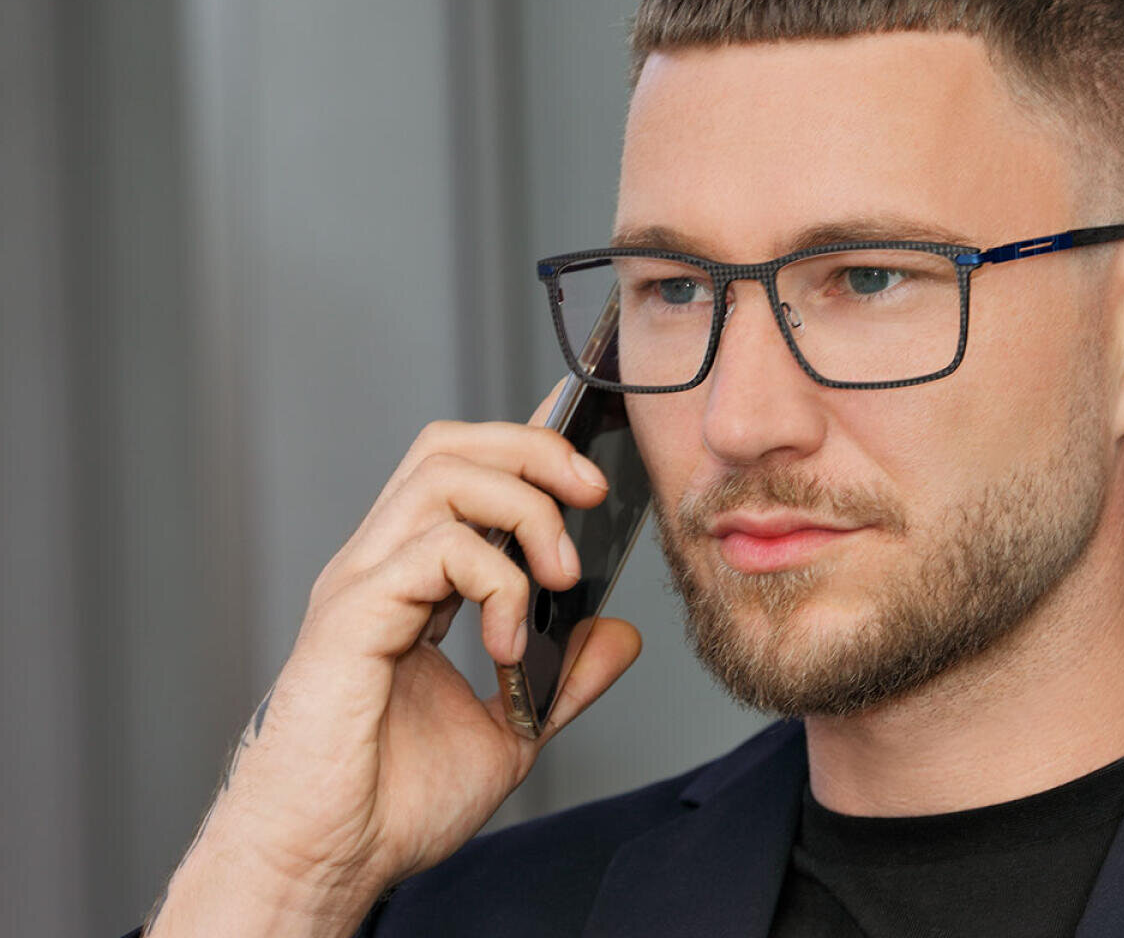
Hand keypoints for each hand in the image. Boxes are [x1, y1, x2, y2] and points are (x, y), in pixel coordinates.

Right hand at [146, 389, 642, 935]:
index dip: (525, 438)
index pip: (463, 469)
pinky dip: (496, 581)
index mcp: (409, 579)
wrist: (328, 862)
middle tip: (592, 497)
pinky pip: (436, 548)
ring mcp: (361, 582)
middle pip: (449, 445)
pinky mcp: (352, 615)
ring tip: (559, 576)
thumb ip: (563, 678)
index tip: (587, 440)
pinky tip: (508, 643)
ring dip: (525, 509)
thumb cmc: (390, 803)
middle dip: (534, 450)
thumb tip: (616, 633)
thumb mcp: (510, 731)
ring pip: (443, 475)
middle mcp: (379, 565)